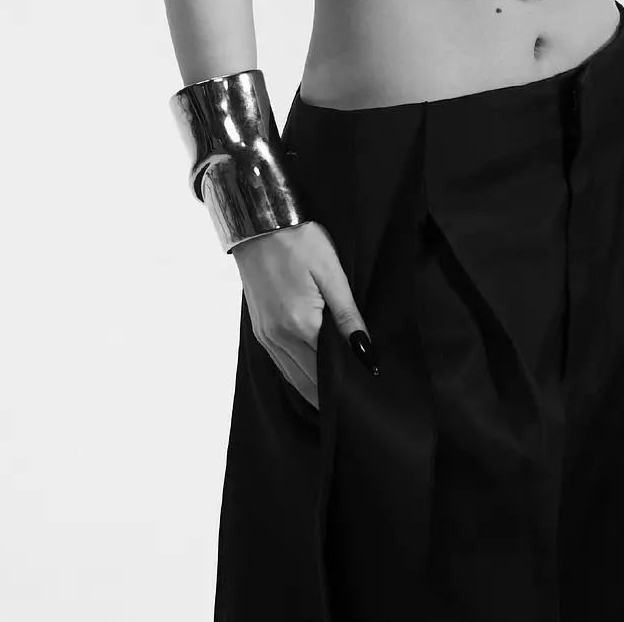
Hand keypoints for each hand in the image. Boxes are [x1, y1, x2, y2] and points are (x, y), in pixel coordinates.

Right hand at [232, 220, 377, 410]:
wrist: (258, 222)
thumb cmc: (298, 241)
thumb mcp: (331, 272)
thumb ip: (348, 316)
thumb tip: (365, 352)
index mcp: (301, 324)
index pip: (329, 370)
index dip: (348, 384)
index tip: (366, 393)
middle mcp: (279, 337)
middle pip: (310, 381)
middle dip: (333, 393)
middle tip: (357, 402)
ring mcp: (265, 336)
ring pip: (293, 378)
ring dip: (314, 389)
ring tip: (340, 396)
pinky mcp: (259, 330)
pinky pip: (280, 365)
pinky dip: (297, 375)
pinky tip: (313, 377)